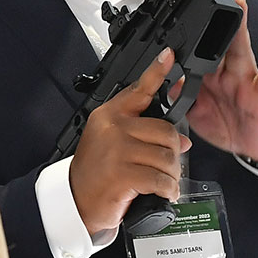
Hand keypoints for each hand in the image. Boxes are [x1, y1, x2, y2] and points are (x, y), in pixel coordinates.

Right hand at [68, 48, 190, 234]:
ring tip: (164, 182)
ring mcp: (116, 149)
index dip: (157, 72)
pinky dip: (167, 189)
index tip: (169, 56)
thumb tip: (182, 140)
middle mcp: (112, 127)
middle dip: (174, 153)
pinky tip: (164, 193)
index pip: (138, 89)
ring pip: (166, 156)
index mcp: (110, 114)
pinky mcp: (122, 173)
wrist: (75, 202)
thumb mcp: (113, 144)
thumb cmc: (96, 174)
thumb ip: (143, 134)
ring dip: (172, 174)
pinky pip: (159, 178)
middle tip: (168, 167)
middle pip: (166, 130)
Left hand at [184, 0, 257, 160]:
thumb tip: (167, 85)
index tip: (180, 23)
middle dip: (219, 22)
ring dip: (241, 30)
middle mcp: (229, 74)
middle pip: (222, 43)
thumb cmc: (229, 126)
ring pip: (243, 50)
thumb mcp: (198, 114)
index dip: (192, 39)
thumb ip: (182, 99)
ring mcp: (247, 80)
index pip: (200, 52)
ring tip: (241, 9)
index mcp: (212, 77)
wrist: (256, 146)